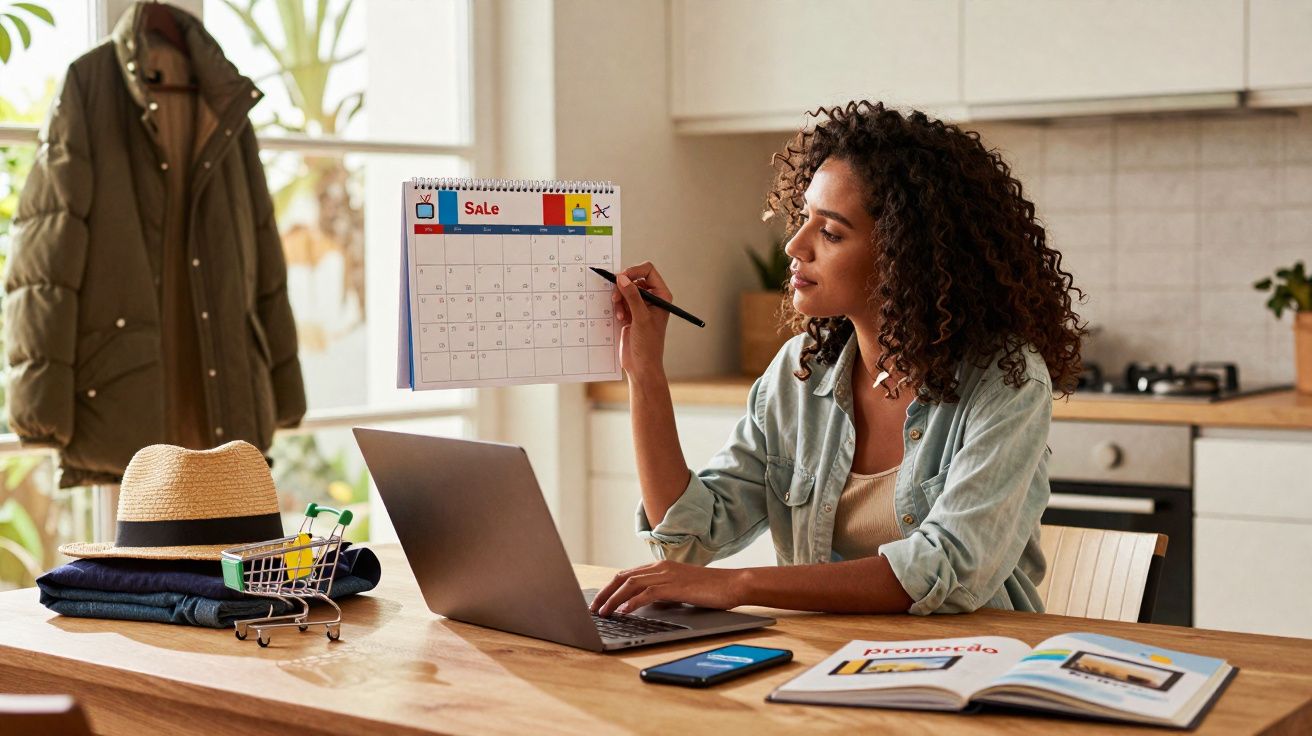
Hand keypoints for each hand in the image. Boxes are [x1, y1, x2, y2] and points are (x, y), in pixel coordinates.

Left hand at [589, 560, 744, 616]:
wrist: (733, 584)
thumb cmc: (710, 589)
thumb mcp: (681, 589)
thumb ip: (662, 593)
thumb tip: (645, 604)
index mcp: (661, 567)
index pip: (627, 575)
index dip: (610, 588)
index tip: (599, 600)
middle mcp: (660, 568)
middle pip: (623, 578)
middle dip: (605, 593)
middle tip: (593, 608)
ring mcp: (667, 575)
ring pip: (631, 585)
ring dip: (613, 600)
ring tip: (603, 613)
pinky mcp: (674, 586)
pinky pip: (647, 594)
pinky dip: (632, 602)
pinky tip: (624, 612)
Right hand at [611, 261, 671, 379]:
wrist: (641, 365)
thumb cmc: (648, 344)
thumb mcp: (641, 318)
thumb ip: (632, 296)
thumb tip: (622, 278)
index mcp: (662, 295)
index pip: (648, 270)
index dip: (634, 271)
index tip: (622, 278)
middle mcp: (652, 298)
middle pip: (634, 278)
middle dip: (623, 286)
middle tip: (616, 296)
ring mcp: (640, 305)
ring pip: (625, 289)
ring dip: (619, 298)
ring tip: (620, 312)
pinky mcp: (630, 313)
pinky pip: (620, 300)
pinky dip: (618, 306)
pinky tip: (620, 318)